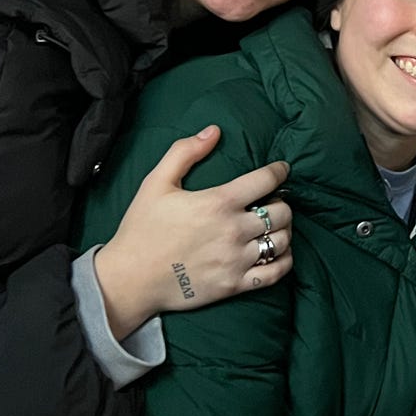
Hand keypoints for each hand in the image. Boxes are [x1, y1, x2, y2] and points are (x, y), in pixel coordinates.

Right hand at [91, 128, 292, 340]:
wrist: (130, 279)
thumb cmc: (142, 229)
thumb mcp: (156, 183)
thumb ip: (185, 152)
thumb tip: (214, 131)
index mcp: (218, 202)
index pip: (266, 180)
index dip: (279, 171)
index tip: (281, 170)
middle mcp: (233, 230)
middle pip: (281, 211)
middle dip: (281, 202)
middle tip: (272, 201)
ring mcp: (236, 260)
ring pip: (282, 240)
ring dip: (284, 230)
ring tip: (275, 226)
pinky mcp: (235, 285)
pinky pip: (276, 272)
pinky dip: (285, 261)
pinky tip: (279, 253)